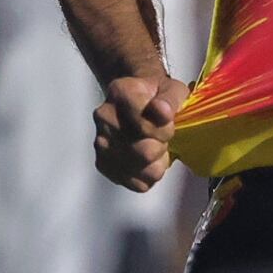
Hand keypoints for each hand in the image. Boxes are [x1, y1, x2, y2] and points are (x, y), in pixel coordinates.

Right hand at [94, 74, 188, 191]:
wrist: (135, 99)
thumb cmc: (157, 96)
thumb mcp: (171, 89)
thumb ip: (170, 99)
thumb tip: (162, 111)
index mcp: (120, 93)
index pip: (147, 126)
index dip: (165, 129)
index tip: (168, 122)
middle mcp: (104, 117)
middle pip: (143, 152)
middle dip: (161, 147)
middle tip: (162, 137)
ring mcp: (101, 142)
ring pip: (140, 170)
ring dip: (156, 163)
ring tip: (154, 147)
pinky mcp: (103, 163)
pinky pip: (135, 183)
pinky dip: (148, 176)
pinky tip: (148, 161)